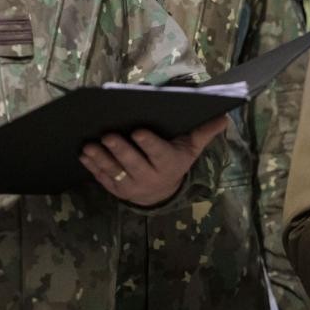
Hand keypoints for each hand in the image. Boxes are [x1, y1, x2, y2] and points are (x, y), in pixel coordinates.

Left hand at [82, 115, 227, 206]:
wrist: (161, 193)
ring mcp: (131, 186)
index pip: (158, 154)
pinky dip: (93, 167)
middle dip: (120, 150)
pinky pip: (103, 179)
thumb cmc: (176, 161)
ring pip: (115, 172)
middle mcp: (150, 177)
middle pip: (133, 163)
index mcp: (169, 164)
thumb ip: (204, 132)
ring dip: (101, 158)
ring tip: (90, 145)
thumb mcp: (191, 148)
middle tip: (108, 135)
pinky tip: (84, 155)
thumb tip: (224, 116)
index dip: (148, 144)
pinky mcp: (117, 190)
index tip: (137, 131)